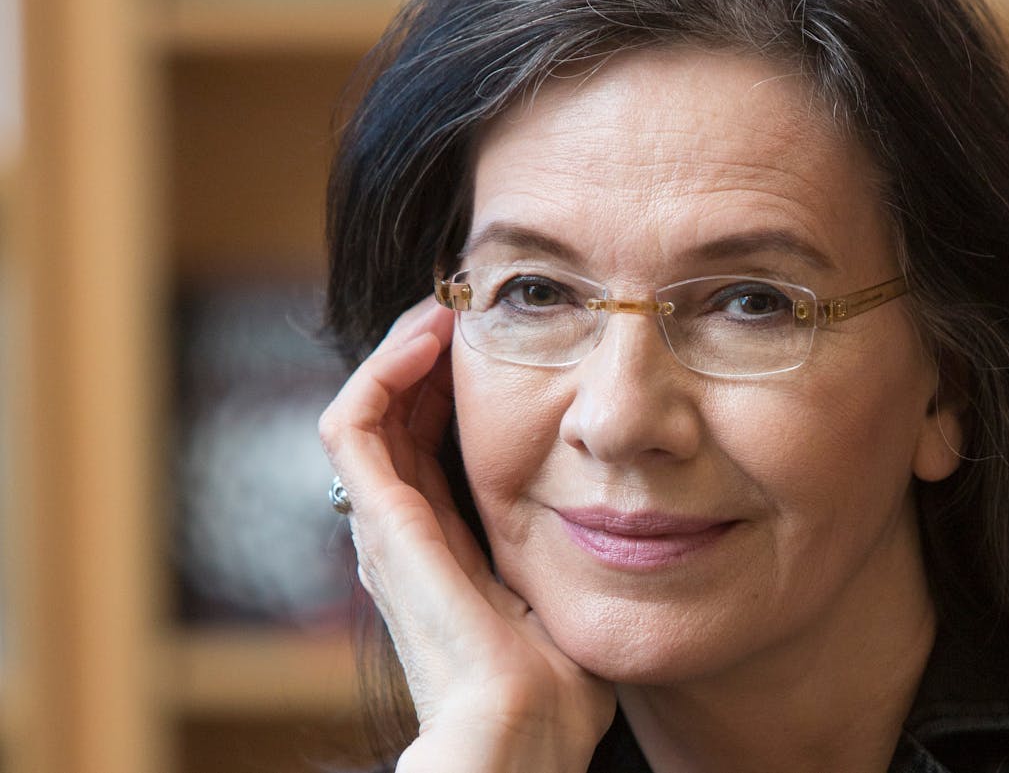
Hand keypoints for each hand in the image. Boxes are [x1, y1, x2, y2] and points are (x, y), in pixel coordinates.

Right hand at [319, 297, 615, 772]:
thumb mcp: (572, 584)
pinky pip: (353, 423)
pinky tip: (430, 336)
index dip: (458, 383)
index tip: (505, 336)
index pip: (435, 439)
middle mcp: (405, 528)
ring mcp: (385, 524)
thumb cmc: (560, 679)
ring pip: (369, 407)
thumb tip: (630, 505)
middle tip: (474, 306)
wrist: (526, 727)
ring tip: (449, 307)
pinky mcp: (378, 520)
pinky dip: (381, 370)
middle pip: (400, 415)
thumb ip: (577, 543)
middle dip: (431, 355)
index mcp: (447, 542)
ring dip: (403, 349)